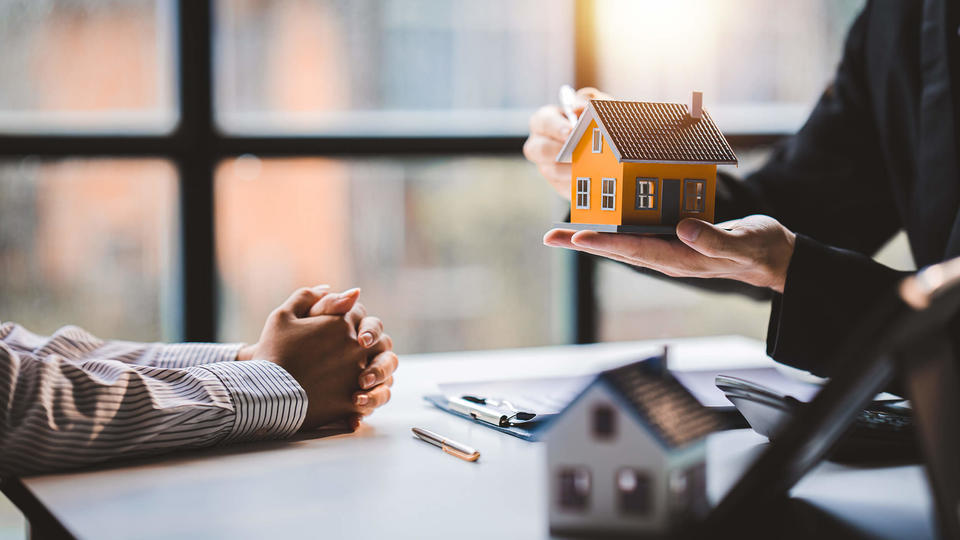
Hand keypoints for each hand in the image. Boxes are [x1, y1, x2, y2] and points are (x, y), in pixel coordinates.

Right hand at [240, 287, 386, 428]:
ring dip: (377, 369)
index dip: (351, 317)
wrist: (265, 393)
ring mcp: (357, 375)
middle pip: (379, 340)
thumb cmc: (272, 352)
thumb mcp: (283, 316)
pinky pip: (372, 398)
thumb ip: (308, 297)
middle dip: (371, 342)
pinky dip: (368, 398)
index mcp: (341, 324)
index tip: (340, 327)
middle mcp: (356, 347)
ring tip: (362, 375)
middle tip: (359, 349)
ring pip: (384, 370)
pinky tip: (356, 397)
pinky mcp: (352, 401)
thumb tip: (330, 288)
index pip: (359, 312)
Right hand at [522, 87, 609, 198]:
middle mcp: (540, 144)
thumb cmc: (594, 121)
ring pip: (550, 170)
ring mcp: (546, 165)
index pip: (542, 122)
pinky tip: (592, 180)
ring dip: (569, 170)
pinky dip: (578, 184)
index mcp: (545, 121)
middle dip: (558, 151)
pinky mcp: (558, 184)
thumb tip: (580, 108)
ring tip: (588, 167)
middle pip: (538, 149)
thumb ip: (588, 101)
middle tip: (577, 152)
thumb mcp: (594, 106)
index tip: (571, 131)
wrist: (605, 146)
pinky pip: (563, 187)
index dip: (555, 127)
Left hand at [544, 215, 796, 292]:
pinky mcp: (671, 239)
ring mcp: (666, 249)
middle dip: (582, 243)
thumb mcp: (742, 243)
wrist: (770, 256)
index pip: (635, 250)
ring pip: (621, 243)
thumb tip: (683, 227)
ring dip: (591, 237)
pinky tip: (599, 219)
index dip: (605, 243)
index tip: (578, 236)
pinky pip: (636, 233)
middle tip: (550, 238)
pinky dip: (614, 227)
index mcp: (680, 259)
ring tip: (560, 233)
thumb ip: (714, 239)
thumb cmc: (758, 249)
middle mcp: (666, 256)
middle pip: (616, 250)